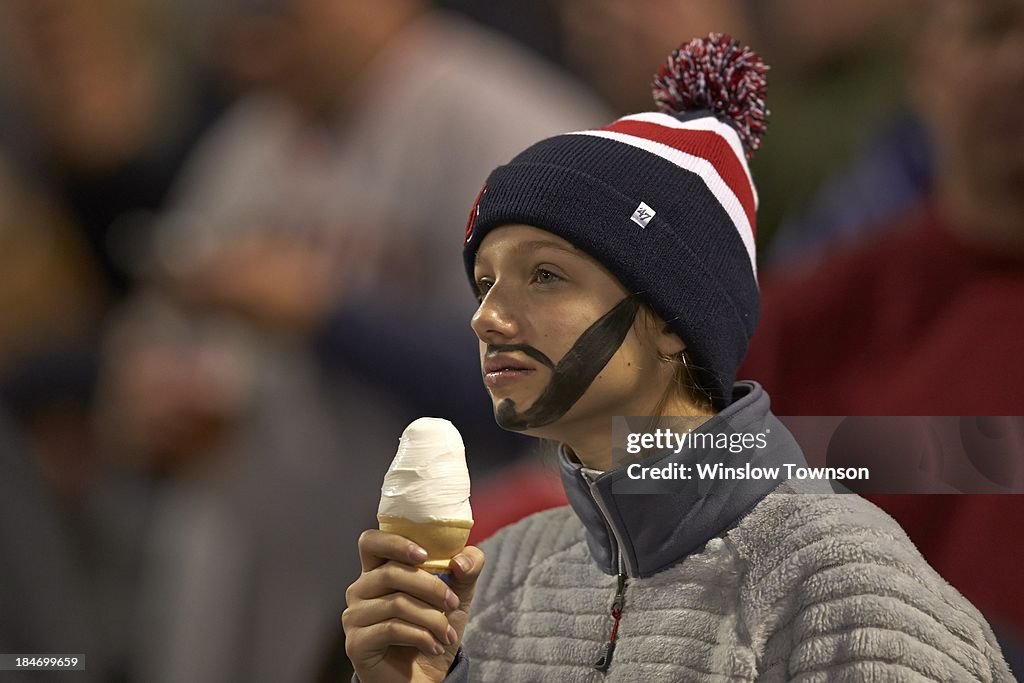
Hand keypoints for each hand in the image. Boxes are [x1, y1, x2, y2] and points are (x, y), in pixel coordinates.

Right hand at [343, 530, 484, 682]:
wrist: (424, 677)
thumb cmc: (434, 631)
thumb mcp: (457, 596)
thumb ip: (467, 570)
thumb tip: (461, 560)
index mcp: (378, 571)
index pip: (371, 541)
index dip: (395, 542)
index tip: (425, 554)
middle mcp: (360, 590)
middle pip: (391, 572)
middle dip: (431, 587)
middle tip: (453, 604)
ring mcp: (354, 616)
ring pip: (396, 603)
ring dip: (432, 619)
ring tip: (448, 634)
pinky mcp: (356, 642)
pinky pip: (392, 629)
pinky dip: (421, 637)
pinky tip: (434, 647)